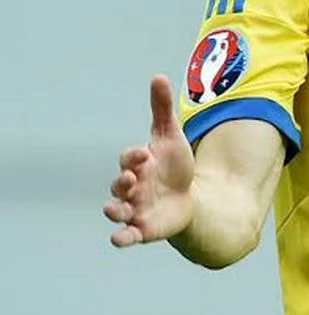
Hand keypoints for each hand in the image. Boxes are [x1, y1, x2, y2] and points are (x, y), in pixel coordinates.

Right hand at [103, 75, 195, 246]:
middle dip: (121, 182)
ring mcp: (134, 209)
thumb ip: (161, 110)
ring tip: (115, 209)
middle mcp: (131, 188)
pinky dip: (120, 238)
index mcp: (137, 165)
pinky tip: (120, 238)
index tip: (145, 154)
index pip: (128, 159)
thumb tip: (158, 77)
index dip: (133, 156)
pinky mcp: (141, 229)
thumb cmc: (175, 167)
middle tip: (131, 178)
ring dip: (114, 209)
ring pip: (116, 210)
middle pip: (118, 185)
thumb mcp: (171, 137)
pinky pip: (125, 235)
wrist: (188, 198)